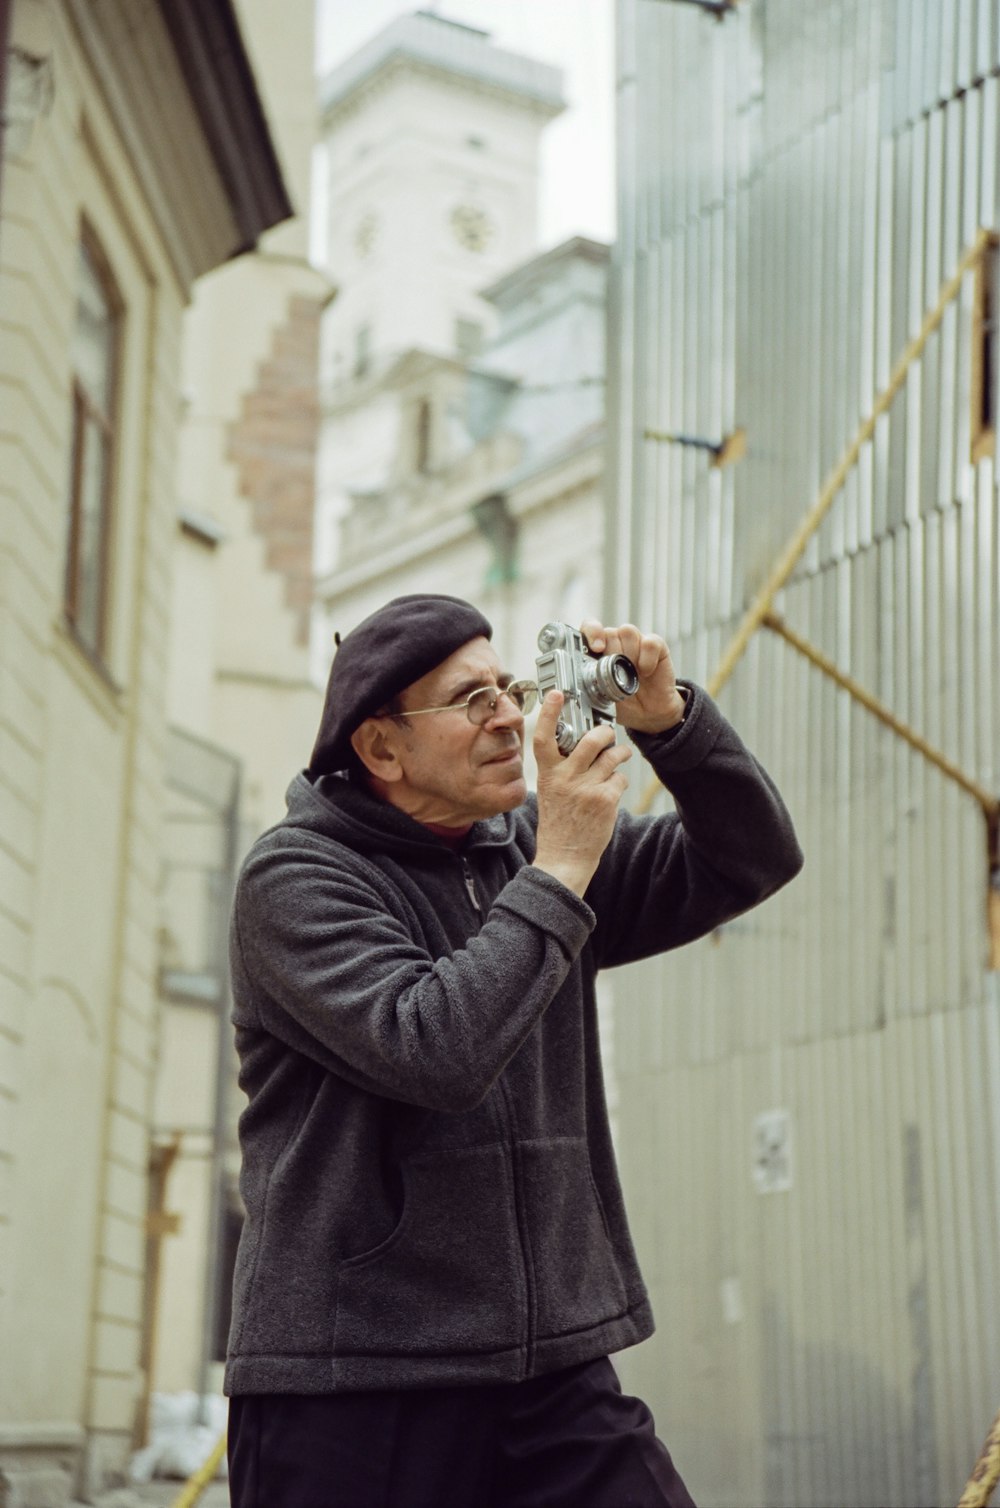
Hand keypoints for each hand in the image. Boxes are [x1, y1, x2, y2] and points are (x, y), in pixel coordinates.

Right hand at [531, 691, 632, 896]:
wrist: (564, 857)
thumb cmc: (557, 824)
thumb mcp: (548, 792)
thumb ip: (559, 770)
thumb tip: (579, 747)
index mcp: (547, 774)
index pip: (543, 737)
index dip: (548, 713)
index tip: (556, 694)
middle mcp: (565, 778)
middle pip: (591, 739)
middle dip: (605, 732)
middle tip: (608, 734)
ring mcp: (586, 788)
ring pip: (612, 757)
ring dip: (620, 754)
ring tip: (619, 756)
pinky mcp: (605, 800)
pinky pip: (620, 779)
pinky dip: (619, 783)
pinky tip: (612, 791)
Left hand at [579, 619, 685, 734]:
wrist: (647, 714)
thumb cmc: (622, 702)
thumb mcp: (600, 697)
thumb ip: (588, 684)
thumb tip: (573, 682)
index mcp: (599, 651)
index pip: (590, 628)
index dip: (592, 632)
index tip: (597, 648)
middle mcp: (616, 643)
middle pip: (609, 632)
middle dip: (612, 652)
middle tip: (617, 673)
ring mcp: (636, 643)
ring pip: (628, 631)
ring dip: (629, 654)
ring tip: (632, 673)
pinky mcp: (656, 647)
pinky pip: (650, 642)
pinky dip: (647, 658)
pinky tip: (646, 672)